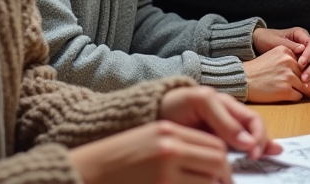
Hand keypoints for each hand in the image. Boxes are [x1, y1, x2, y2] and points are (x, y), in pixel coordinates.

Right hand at [68, 121, 231, 183]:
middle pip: (217, 162)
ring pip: (208, 182)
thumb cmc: (116, 159)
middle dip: (223, 177)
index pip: (214, 145)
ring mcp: (166, 174)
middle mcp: (170, 149)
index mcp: (167, 131)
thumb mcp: (149, 140)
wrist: (86, 172)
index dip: (223, 161)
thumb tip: (213, 162)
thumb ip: (179, 146)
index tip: (223, 173)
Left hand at [158, 86, 280, 158]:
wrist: (153, 114)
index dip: (258, 135)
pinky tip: (256, 161)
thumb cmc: (177, 104)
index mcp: (229, 106)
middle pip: (255, 134)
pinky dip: (245, 158)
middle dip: (262, 146)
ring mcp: (223, 135)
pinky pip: (233, 154)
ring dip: (259, 152)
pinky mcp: (213, 148)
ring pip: (248, 145)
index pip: (254, 121)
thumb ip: (223, 119)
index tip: (252, 152)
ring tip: (265, 160)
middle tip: (255, 160)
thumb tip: (249, 143)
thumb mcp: (201, 103)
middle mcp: (230, 121)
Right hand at [243, 46, 309, 102]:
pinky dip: (293, 97)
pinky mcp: (286, 90)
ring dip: (298, 90)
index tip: (290, 75)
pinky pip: (299, 96)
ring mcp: (288, 76)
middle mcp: (289, 62)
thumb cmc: (257, 70)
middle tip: (287, 84)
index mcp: (286, 51)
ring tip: (284, 88)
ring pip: (306, 87)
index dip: (300, 72)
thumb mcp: (274, 57)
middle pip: (306, 75)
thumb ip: (290, 61)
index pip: (304, 63)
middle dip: (301, 82)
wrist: (242, 80)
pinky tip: (281, 93)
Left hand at [252, 27, 309, 88]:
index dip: (309, 55)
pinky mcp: (308, 66)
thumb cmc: (266, 40)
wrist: (258, 45)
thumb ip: (288, 45)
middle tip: (305, 78)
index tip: (301, 64)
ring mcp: (309, 56)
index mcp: (301, 35)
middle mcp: (308, 45)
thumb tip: (302, 49)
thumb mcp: (274, 41)